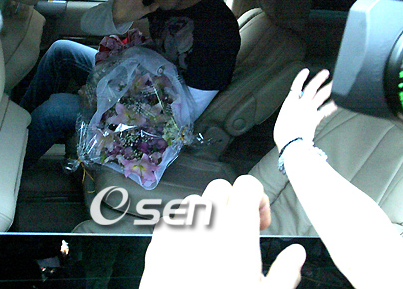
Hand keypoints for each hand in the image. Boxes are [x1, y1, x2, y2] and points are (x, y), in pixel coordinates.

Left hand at [140, 175, 305, 288]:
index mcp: (237, 230)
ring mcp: (180, 228)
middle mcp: (206, 222)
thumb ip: (285, 271)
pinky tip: (191, 250)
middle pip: (221, 186)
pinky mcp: (159, 240)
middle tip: (238, 229)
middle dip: (232, 202)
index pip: (248, 184)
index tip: (259, 219)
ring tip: (214, 241)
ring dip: (207, 213)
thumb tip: (295, 256)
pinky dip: (184, 227)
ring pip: (195, 200)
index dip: (257, 198)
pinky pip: (173, 218)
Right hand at [273, 68, 337, 151]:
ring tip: (334, 83)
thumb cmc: (282, 133)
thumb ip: (288, 115)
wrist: (290, 142)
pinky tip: (338, 102)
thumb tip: (290, 116)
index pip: (296, 86)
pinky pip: (326, 110)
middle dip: (319, 79)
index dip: (301, 77)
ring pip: (321, 96)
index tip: (305, 71)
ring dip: (328, 88)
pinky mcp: (316, 118)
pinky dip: (332, 106)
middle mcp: (301, 104)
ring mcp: (310, 110)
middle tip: (325, 73)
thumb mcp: (281, 120)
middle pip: (312, 88)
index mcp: (289, 103)